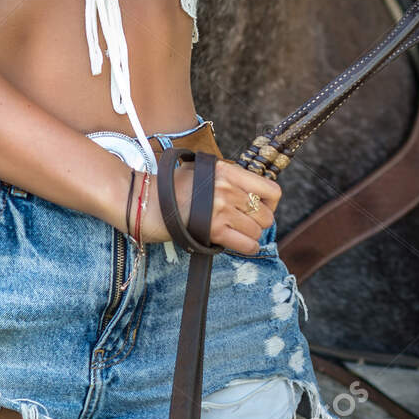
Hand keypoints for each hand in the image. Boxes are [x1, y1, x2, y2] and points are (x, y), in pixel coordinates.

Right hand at [136, 156, 280, 254]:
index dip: (270, 203)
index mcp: (227, 171)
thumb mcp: (203, 171)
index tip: (261, 207)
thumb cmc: (173, 188)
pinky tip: (239, 244)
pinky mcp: (213, 229)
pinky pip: (247, 245)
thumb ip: (228, 179)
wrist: (146, 201)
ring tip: (236, 232)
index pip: (271, 190)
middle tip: (244, 223)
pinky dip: (247, 248)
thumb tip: (252, 194)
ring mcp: (220, 209)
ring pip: (257, 231)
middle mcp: (227, 188)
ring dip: (249, 236)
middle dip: (258, 222)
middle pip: (265, 214)